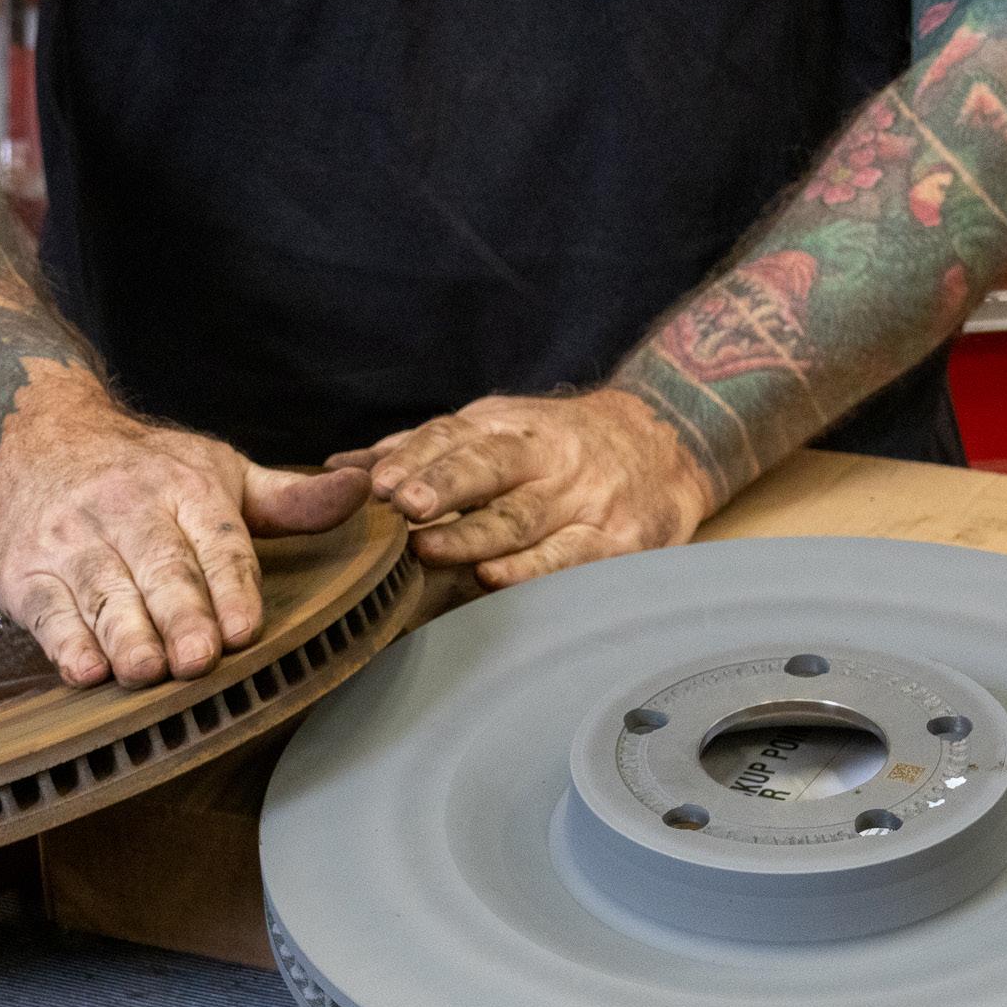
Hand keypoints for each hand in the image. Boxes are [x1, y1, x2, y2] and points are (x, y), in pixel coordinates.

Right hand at [0, 398, 367, 687]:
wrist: (32, 437)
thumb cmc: (144, 469)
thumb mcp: (220, 472)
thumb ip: (290, 500)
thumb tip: (365, 492)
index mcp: (186, 489)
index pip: (217, 541)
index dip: (231, 586)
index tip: (246, 628)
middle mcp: (127, 510)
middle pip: (160, 569)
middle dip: (180, 615)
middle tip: (198, 660)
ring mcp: (71, 540)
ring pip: (103, 592)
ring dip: (124, 634)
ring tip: (146, 671)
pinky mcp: (23, 570)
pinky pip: (46, 609)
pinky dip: (63, 641)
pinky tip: (83, 670)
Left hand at [326, 388, 712, 587]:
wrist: (668, 441)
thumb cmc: (562, 443)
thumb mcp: (497, 428)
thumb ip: (421, 449)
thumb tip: (338, 468)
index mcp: (509, 427)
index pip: (455, 437)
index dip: (415, 458)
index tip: (375, 485)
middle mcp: (545, 458)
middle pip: (488, 469)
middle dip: (443, 486)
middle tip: (403, 508)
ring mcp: (583, 499)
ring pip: (523, 518)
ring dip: (474, 536)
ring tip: (431, 550)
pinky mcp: (618, 540)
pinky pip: (570, 557)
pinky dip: (531, 569)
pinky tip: (495, 579)